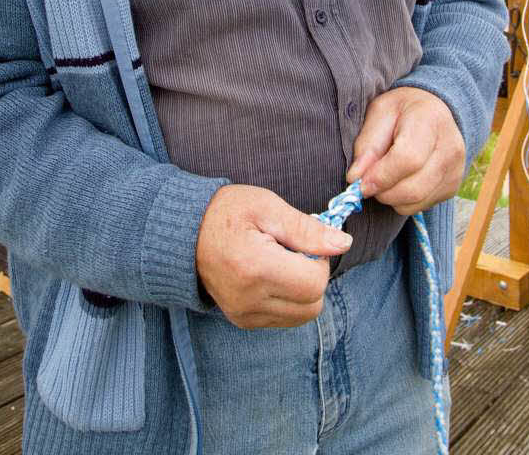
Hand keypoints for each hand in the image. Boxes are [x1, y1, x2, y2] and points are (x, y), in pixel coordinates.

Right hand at [196, 184, 352, 328]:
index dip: (319, 259)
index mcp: (256, 269)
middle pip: (312, 305)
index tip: (302, 241)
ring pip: (301, 316)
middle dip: (313, 277)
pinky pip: (283, 318)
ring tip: (280, 262)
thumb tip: (343, 243)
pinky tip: (270, 275)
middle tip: (292, 251)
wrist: (185, 232)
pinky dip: (287, 299)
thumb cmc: (226, 211)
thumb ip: (307, 229)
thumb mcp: (267, 207)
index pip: (314, 283)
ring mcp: (244, 315)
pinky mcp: (242, 321)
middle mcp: (249, 300)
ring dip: (301, 290)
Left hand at [347, 87, 464, 214]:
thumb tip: (355, 178)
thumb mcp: (379, 114)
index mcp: (430, 121)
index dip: (381, 176)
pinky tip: (399, 181)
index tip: (360, 182)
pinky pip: (421, 206)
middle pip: (413, 188)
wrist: (433, 110)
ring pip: (416, 202)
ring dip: (390, 198)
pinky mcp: (454, 187)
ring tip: (383, 177)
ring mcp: (455, 170)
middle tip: (367, 181)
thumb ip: (367, 145)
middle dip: (382, 191)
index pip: (408, 159)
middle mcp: (450, 147)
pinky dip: (403, 201)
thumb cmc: (402, 110)